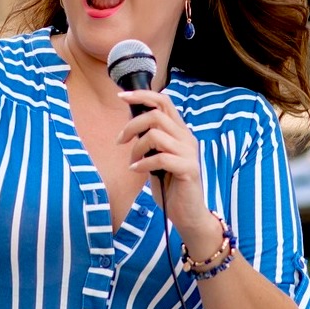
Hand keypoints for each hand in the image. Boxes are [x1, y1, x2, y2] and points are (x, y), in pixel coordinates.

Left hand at [115, 89, 210, 229]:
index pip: (164, 101)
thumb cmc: (170, 185)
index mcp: (180, 132)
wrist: (187, 213)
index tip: (122, 96)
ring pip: (155, 135)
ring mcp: (189, 153)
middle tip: (121, 141)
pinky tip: (137, 171)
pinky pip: (160, 158)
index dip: (142, 95)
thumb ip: (150, 140)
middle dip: (132, 126)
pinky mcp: (188, 169)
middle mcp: (187, 137)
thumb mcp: (157, 157)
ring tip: (133, 162)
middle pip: (156, 115)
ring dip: (137, 148)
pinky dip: (143, 164)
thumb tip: (131, 127)